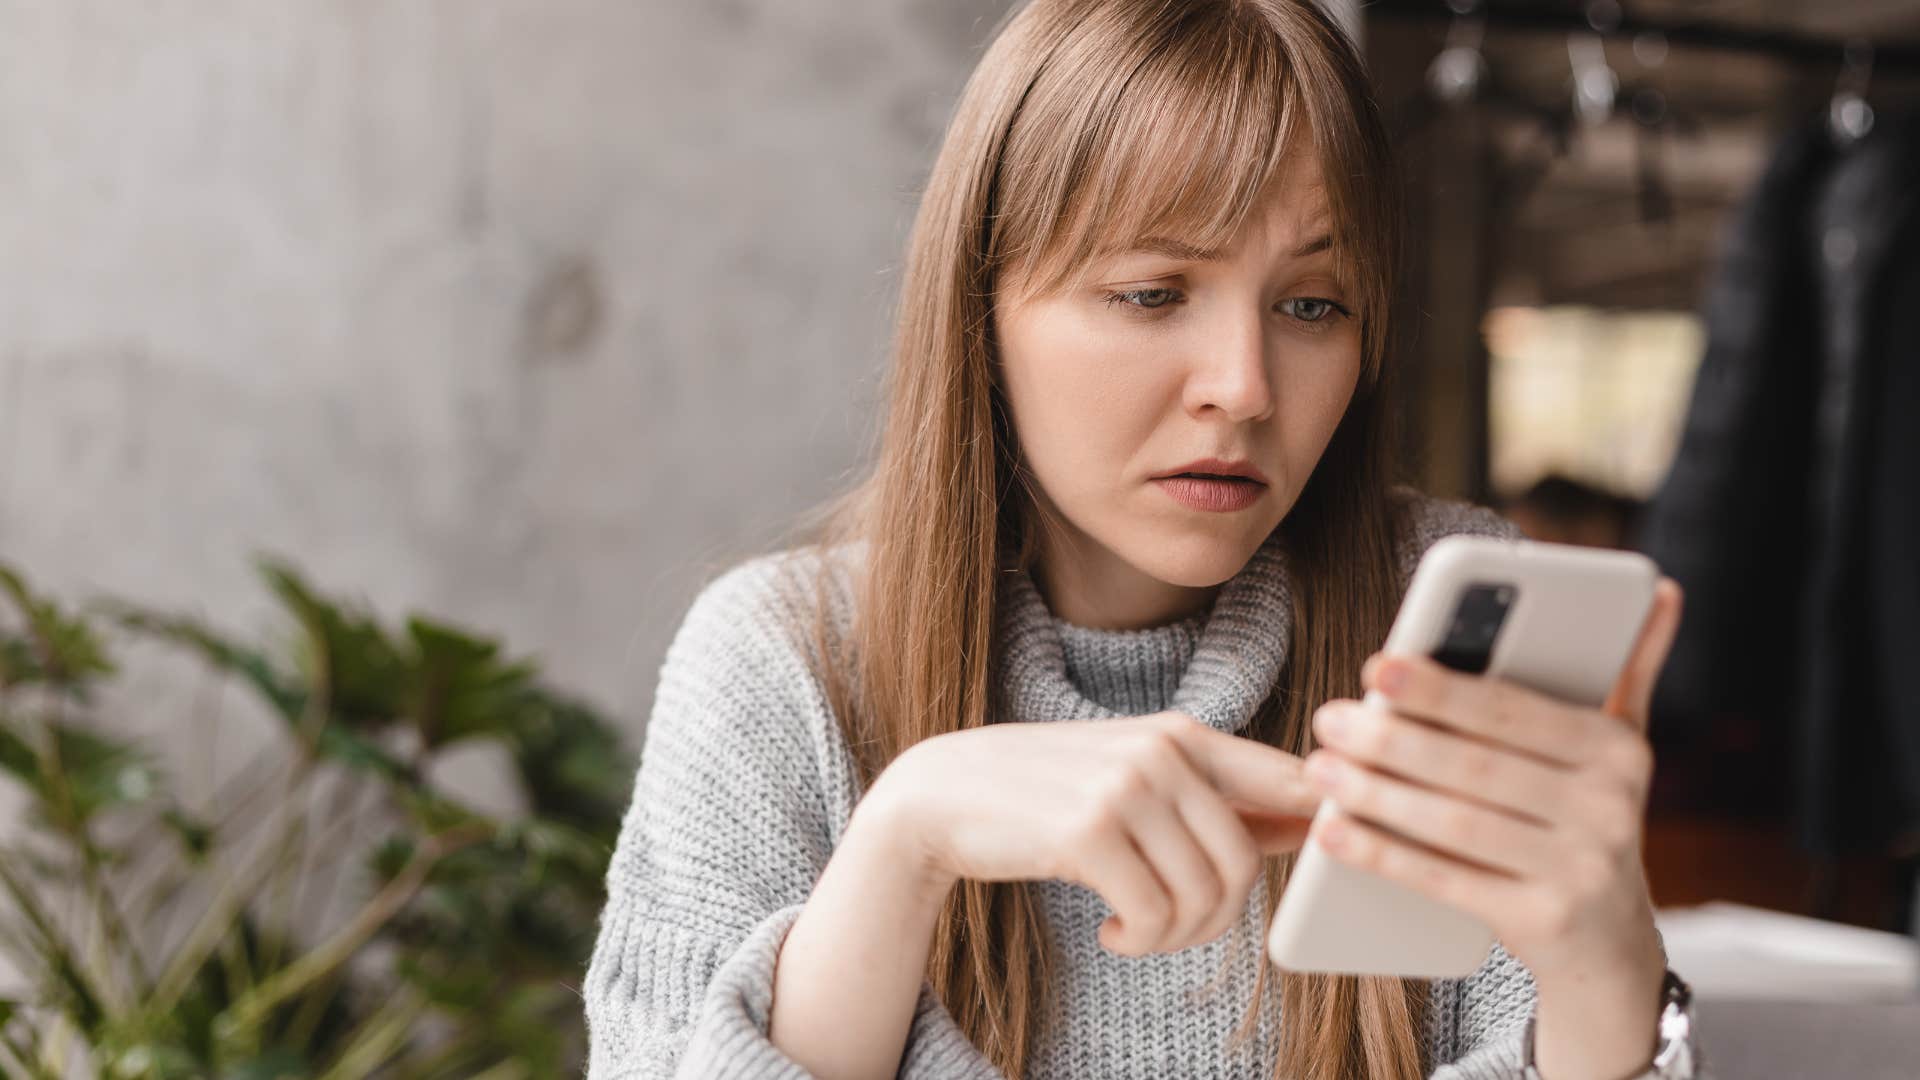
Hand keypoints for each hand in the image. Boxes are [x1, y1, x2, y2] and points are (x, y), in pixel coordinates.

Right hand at [861, 711, 1321, 956]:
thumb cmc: (1045, 794)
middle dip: (1216, 917)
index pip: (1288, 780)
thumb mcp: (1134, 780)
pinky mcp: (1088, 830)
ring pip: (1204, 894)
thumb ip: (1215, 798)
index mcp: (1182, 733)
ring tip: (1139, 930)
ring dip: (1175, 936)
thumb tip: (1309, 821)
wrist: (940, 796)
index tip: (1310, 862)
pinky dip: (1141, 940)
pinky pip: (1154, 914)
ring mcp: (1125, 786)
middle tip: (1173, 928)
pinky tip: (1112, 933)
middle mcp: (1161, 751)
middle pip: (1245, 861)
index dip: (1319, 826)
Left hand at [1300, 577, 1682, 986]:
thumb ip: (1627, 668)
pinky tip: (1333, 831)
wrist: (1611, 943)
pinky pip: (1446, 881)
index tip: (1376, 666)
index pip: (1512, 711)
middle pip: (1475, 766)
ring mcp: (1580, 870)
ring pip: (1455, 823)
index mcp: (1617, 750)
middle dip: (1393, 738)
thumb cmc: (1587, 819)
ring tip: (1320, 768)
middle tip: (1329, 718)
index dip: (1439, 689)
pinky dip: (1383, 854)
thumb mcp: (1617, 747)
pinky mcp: (1543, 922)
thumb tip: (1660, 588)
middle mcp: (1609, 808)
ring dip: (1376, 794)